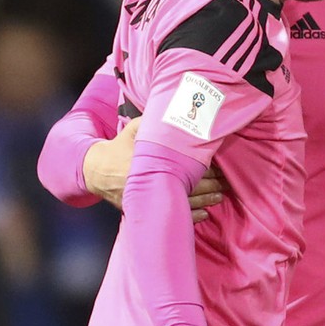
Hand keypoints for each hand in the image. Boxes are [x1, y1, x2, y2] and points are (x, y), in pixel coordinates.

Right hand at [84, 118, 224, 220]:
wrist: (96, 171)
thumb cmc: (118, 147)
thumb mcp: (134, 129)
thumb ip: (152, 121)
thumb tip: (174, 108)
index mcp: (151, 162)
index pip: (186, 167)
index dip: (205, 167)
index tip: (221, 166)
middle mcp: (151, 182)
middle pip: (189, 186)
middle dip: (211, 184)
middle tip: (228, 182)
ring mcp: (148, 198)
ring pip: (184, 203)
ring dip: (205, 200)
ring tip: (220, 196)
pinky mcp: (146, 208)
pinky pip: (171, 215)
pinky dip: (189, 216)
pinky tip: (204, 213)